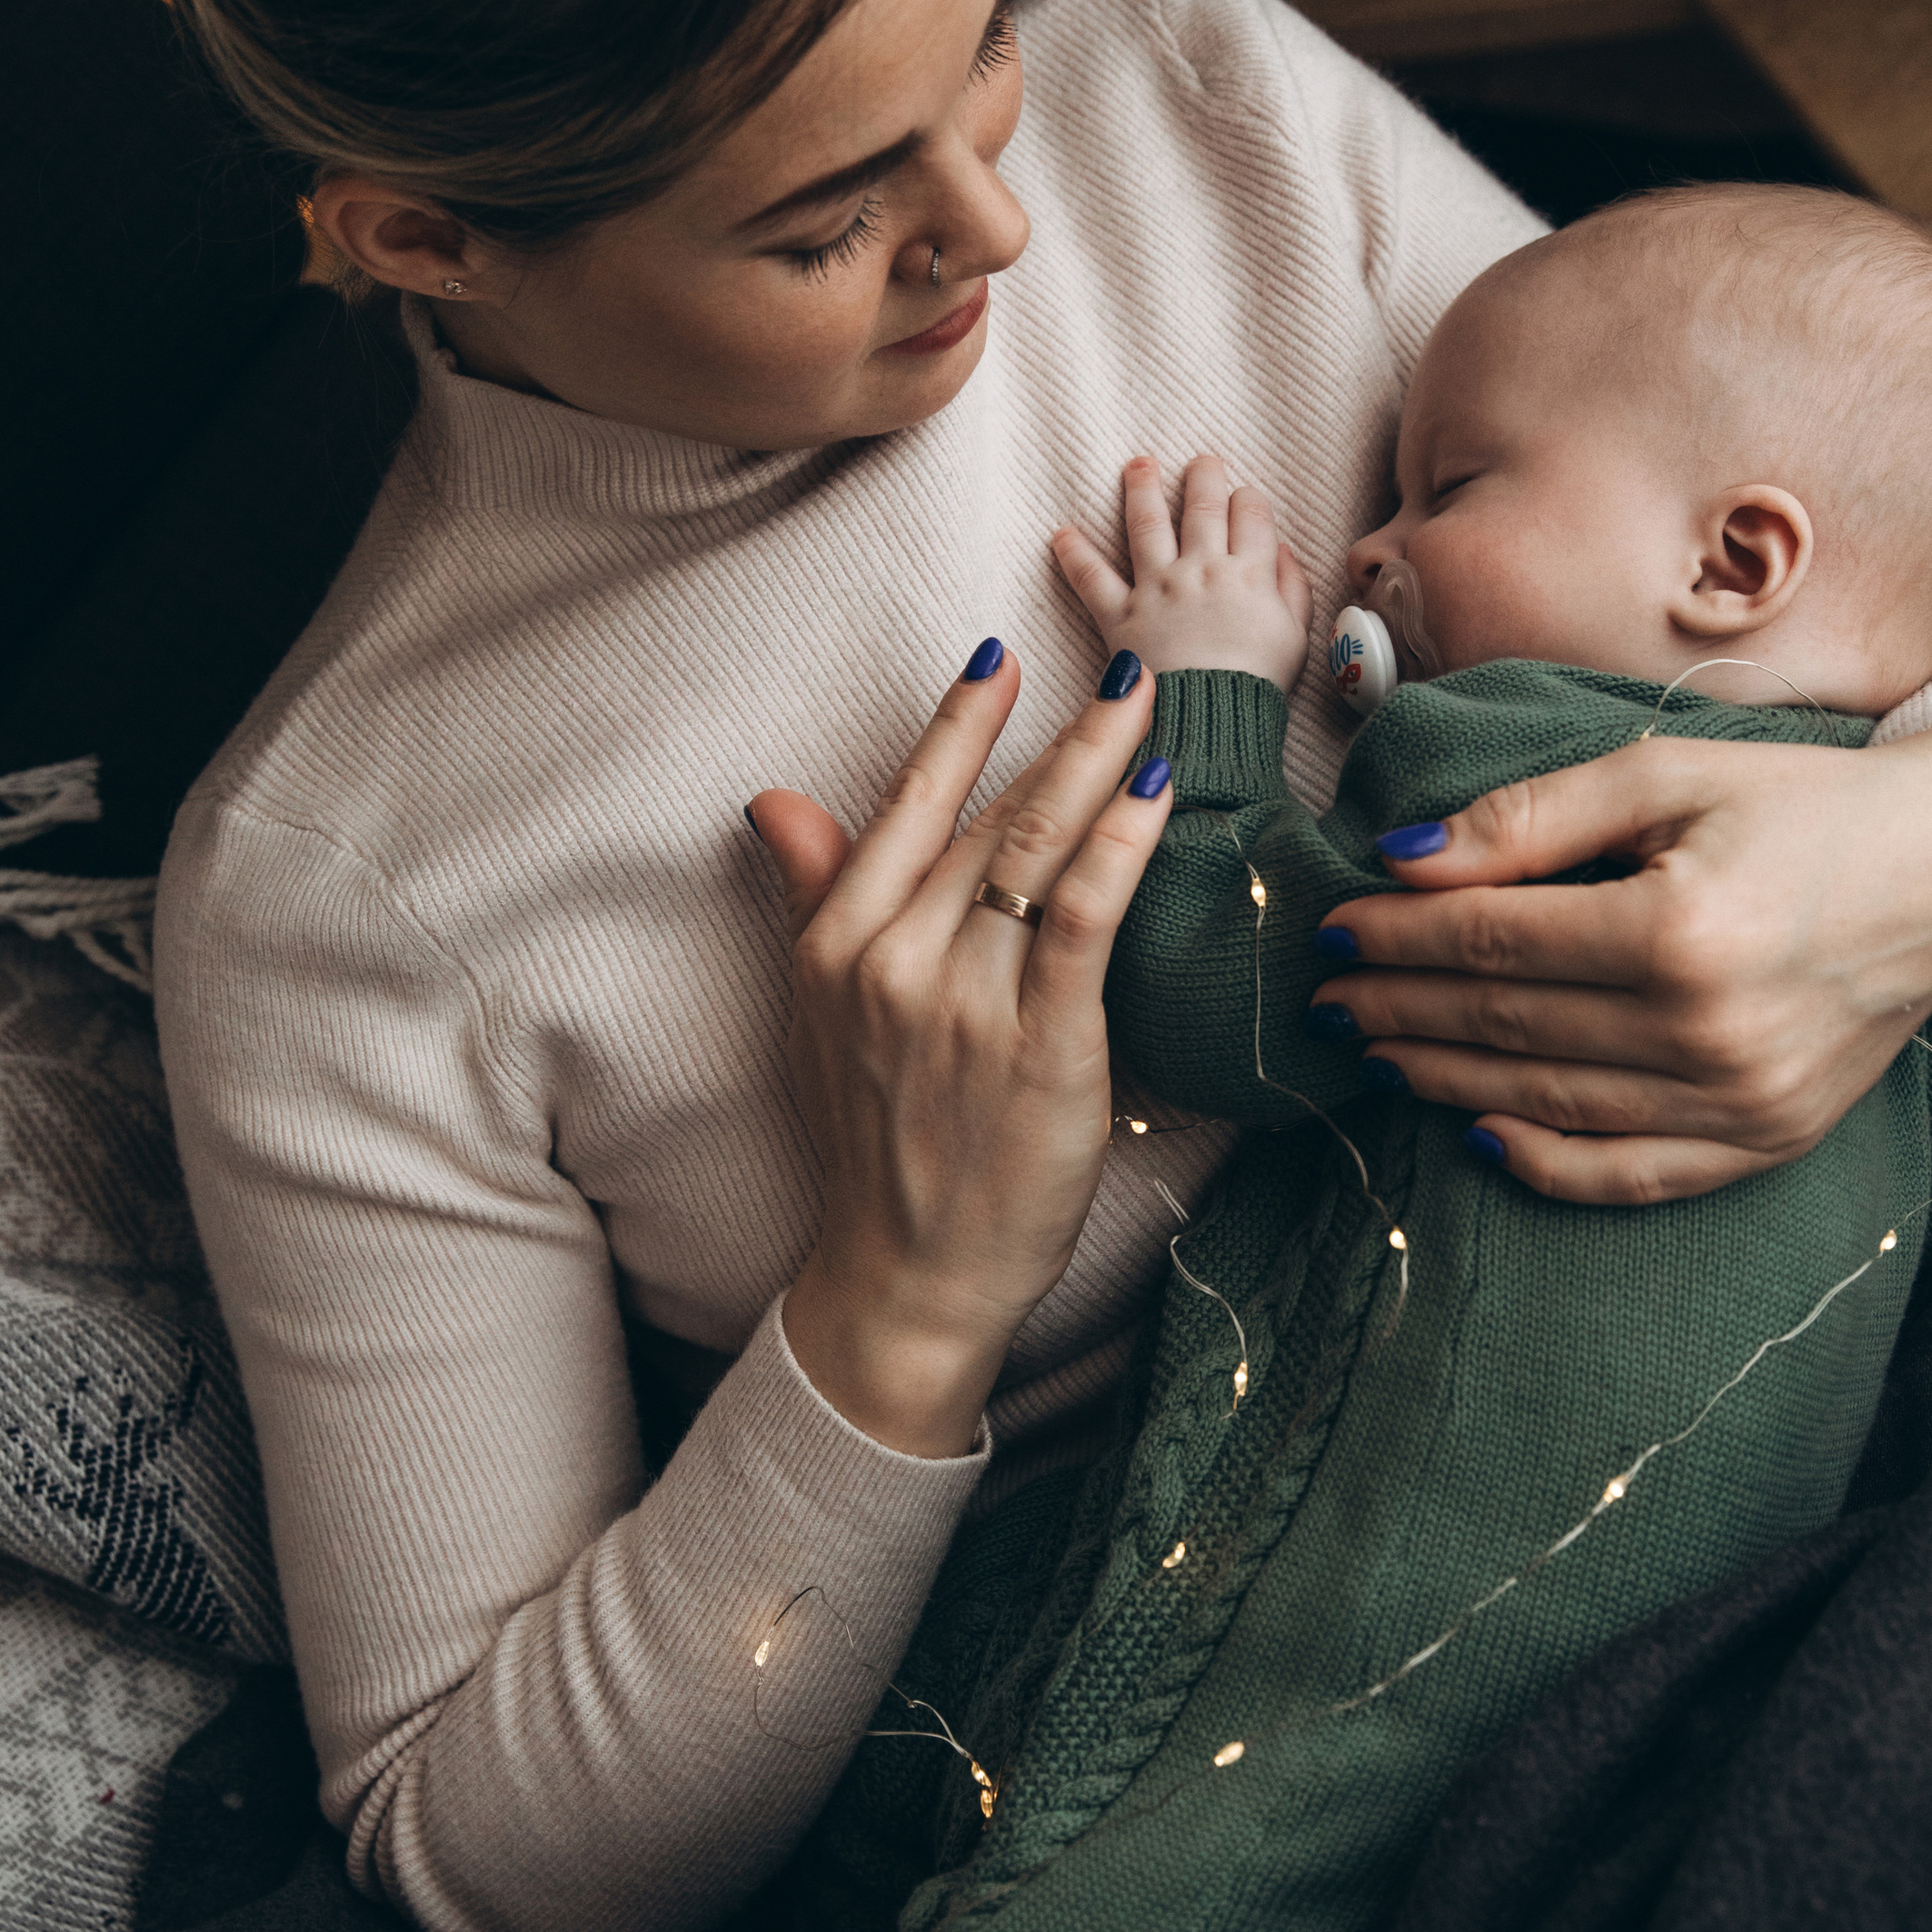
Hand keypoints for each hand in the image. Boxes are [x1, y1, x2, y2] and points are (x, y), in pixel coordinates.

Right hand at [747, 649, 1174, 1456]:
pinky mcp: (1039, 1049)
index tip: (1000, 658)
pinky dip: (1120, 847)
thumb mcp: (817, 1013)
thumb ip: (812, 894)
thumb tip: (777, 802)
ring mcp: (965, 1004)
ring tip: (1148, 702)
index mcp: (836, 944)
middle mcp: (893, 961)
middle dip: (1063, 734)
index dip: (960, 725)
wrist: (907, 1274)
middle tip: (1126, 665)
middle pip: (989, 820)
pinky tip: (1154, 794)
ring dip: (1101, 765)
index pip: (908, 804)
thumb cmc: (874, 1142)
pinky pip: (1082, 921)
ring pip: (1037, 853)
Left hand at [1053, 451, 1312, 686]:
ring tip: (1138, 466)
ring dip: (1142, 489)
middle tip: (1201, 460)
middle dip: (1203, 475)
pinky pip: (1092, 579)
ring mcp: (1158, 589)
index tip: (1244, 497)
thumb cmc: (1256, 687)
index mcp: (1249, 575)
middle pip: (1203, 505)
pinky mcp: (1121, 616)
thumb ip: (1293, 588)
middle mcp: (1202, 570)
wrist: (1211, 723)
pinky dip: (1074, 555)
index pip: (1251, 513)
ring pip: (1148, 524)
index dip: (1248, 498)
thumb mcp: (1296, 637)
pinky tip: (1061, 534)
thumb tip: (1282, 550)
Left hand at [1310, 723, 1931, 1202]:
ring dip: (1445, 1082)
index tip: (1330, 929)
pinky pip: (1633, 1174)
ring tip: (1375, 1054)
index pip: (1490, 944)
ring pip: (1549, 1105)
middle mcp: (1707, 1031)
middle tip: (1325, 1001)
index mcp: (1678, 929)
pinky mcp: (1768, 1140)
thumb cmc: (1801, 802)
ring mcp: (1741, 1101)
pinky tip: (1477, 1134)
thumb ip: (1529, 818)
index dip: (1396, 940)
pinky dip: (1546, 1164)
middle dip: (1399, 1010)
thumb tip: (1401, 859)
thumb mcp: (1664, 775)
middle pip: (1507, 1027)